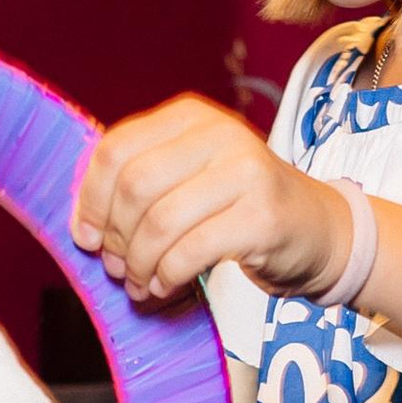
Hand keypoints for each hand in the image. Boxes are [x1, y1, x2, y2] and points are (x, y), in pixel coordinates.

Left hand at [73, 94, 351, 307]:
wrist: (317, 228)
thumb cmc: (241, 207)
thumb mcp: (192, 176)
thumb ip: (143, 184)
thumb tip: (83, 224)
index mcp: (190, 117)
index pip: (116, 149)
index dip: (91, 200)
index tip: (87, 238)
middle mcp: (219, 134)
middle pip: (134, 186)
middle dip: (116, 237)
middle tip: (118, 267)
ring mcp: (245, 171)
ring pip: (160, 223)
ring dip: (140, 264)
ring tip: (141, 283)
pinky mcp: (261, 215)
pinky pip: (191, 251)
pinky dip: (168, 276)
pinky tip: (166, 285)